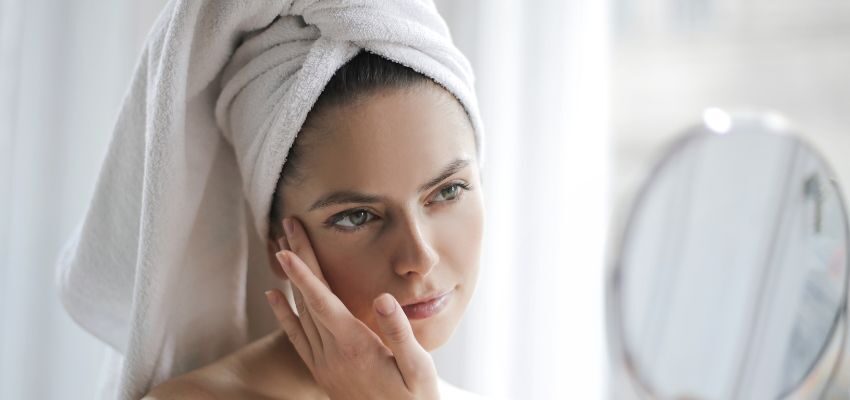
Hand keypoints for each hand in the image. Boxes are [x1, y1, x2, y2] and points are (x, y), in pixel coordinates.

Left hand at [265, 217, 439, 399]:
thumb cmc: (415, 399)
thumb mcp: (418, 368)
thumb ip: (399, 333)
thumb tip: (384, 297)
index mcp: (355, 345)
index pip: (322, 303)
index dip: (304, 274)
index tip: (287, 249)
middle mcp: (332, 352)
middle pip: (307, 300)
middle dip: (296, 261)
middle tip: (287, 227)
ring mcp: (324, 362)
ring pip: (298, 314)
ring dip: (289, 280)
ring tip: (281, 249)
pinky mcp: (322, 370)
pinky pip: (296, 338)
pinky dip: (283, 315)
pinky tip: (274, 297)